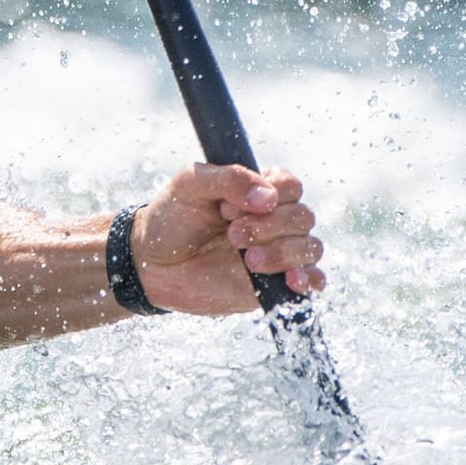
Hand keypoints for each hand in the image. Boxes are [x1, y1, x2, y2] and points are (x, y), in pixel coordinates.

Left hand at [131, 165, 324, 314]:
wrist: (152, 264)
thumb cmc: (171, 217)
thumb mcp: (190, 185)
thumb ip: (228, 180)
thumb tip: (268, 197)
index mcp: (258, 189)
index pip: (290, 185)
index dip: (268, 196)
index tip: (228, 208)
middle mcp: (274, 219)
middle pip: (302, 216)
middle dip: (270, 227)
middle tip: (231, 234)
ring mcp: (277, 251)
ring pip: (310, 247)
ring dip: (283, 252)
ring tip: (248, 260)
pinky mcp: (276, 284)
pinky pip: (313, 281)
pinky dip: (310, 280)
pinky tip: (291, 281)